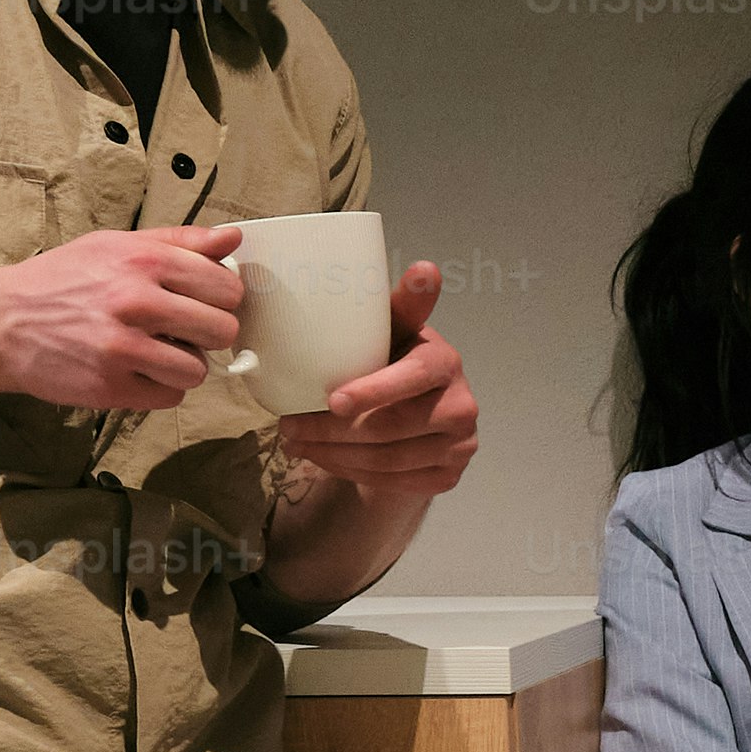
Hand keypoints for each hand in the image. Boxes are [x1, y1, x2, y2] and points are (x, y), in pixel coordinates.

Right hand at [0, 226, 244, 411]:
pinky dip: (159, 388)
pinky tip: (135, 369)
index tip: (200, 302)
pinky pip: (171, 397)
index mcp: (144, 260)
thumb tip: (232, 240)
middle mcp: (136, 301)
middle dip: (206, 333)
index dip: (219, 298)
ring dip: (183, 365)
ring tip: (154, 351)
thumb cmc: (63, 280)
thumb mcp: (115, 245)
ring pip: (198, 370)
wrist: (0, 321)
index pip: (227, 287)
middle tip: (179, 330)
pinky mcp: (111, 386)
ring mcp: (123, 347)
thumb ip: (179, 242)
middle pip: (222, 330)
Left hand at [272, 262, 476, 500]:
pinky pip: (392, 483)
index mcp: (447, 363)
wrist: (421, 415)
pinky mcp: (449, 477)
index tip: (334, 400)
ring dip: (332, 455)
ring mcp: (459, 447)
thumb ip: (402, 303)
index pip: (415, 378)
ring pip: (387, 461)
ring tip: (294, 443)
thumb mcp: (397, 331)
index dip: (376, 391)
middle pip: (391, 427)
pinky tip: (321, 459)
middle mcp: (463, 407)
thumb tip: (426, 268)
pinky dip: (349, 473)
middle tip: (288, 426)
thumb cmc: (395, 361)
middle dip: (332, 431)